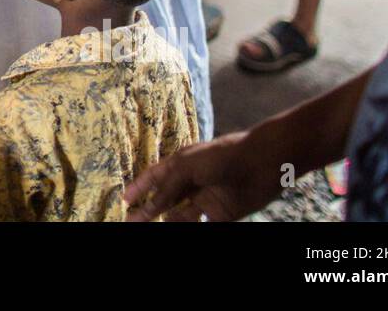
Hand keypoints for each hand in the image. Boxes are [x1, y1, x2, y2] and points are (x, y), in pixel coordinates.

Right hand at [124, 131, 280, 221]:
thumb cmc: (221, 156)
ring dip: (167, 223)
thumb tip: (150, 207)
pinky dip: (189, 230)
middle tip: (132, 222)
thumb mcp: (187, 168)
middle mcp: (191, 182)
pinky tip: (175, 231)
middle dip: (148, 211)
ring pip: (181, 216)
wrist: (262, 162)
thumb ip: (168, 188)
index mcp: (180, 165)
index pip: (154, 176)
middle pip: (165, 199)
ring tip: (150, 230)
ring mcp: (206, 199)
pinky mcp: (222, 214)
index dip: (139, 187)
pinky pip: (203, 226)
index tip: (125, 200)